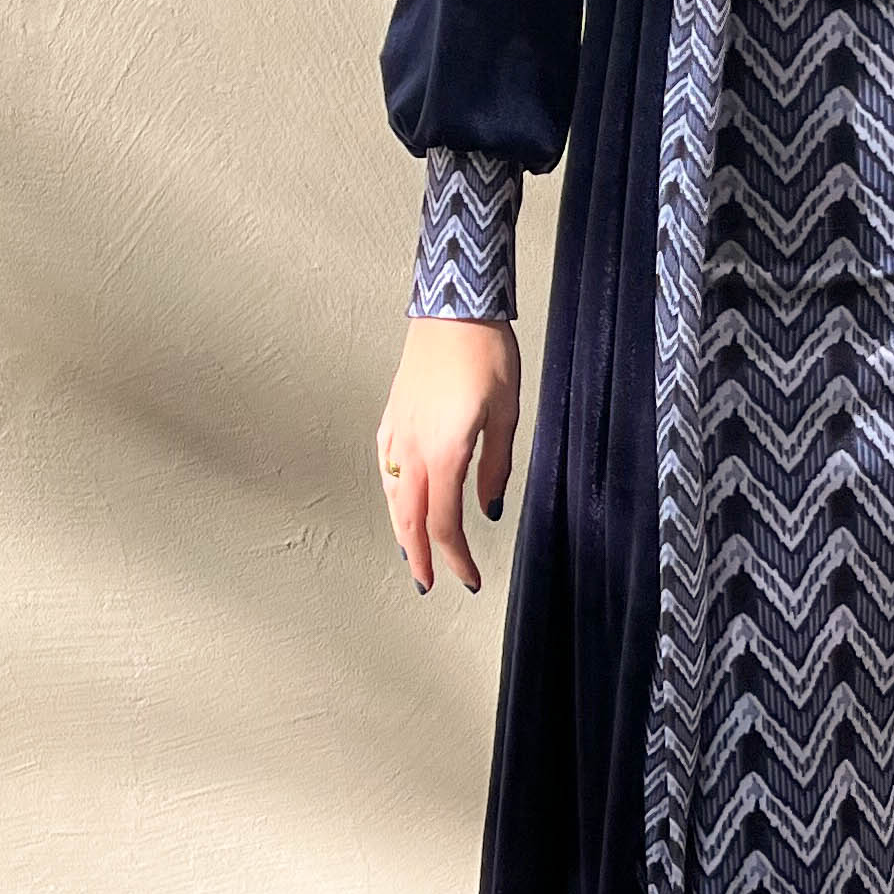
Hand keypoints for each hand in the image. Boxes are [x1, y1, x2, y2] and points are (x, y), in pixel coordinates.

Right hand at [378, 316, 520, 591]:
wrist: (455, 309)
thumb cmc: (487, 355)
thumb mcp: (508, 414)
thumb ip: (497, 467)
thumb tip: (488, 509)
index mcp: (445, 452)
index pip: (444, 522)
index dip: (455, 557)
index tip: (469, 579)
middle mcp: (414, 448)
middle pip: (409, 518)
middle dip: (420, 556)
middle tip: (429, 585)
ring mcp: (398, 431)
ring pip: (392, 495)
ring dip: (401, 530)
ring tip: (411, 554)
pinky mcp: (393, 415)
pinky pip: (386, 466)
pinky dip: (391, 493)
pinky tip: (397, 499)